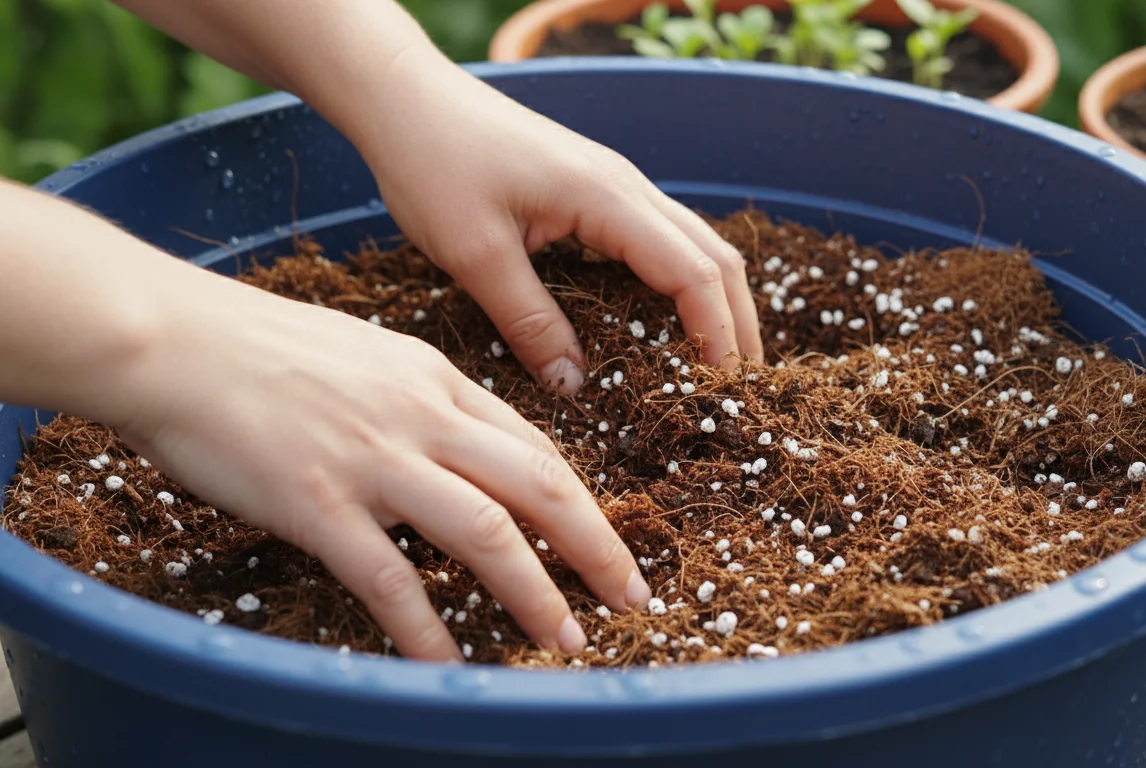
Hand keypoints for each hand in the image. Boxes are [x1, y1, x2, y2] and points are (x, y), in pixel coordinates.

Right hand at [111, 270, 650, 661]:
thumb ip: (413, 399)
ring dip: (536, 591)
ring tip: (566, 639)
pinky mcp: (319, 502)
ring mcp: (374, 460)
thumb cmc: (257, 346)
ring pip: (486, 530)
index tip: (604, 537)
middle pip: (539, 484)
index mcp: (433, 379)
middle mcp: (421, 417)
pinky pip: (388, 578)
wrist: (172, 340)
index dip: (579, 498)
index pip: (531, 444)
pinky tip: (449, 667)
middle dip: (595, 545)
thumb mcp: (363, 355)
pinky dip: (426, 628)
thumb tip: (450, 443)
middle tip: (631, 595)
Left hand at [345, 47, 764, 393]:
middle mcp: (627, 187)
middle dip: (736, 323)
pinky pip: (661, 240)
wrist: (407, 100)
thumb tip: (575, 387)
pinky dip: (683, 284)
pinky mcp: (596, 191)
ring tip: (716, 363)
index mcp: (607, 198)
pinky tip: (668, 321)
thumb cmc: (433, 164)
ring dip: (715, 302)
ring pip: (695, 245)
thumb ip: (528, 321)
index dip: (716, 334)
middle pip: (714, 257)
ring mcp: (616, 185)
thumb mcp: (473, 254)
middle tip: (738, 389)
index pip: (693, 273)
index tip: (721, 389)